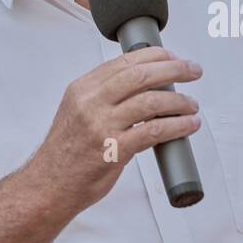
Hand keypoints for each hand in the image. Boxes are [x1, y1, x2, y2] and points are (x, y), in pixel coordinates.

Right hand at [27, 46, 202, 217]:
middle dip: (174, 69)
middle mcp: (90, 103)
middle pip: (141, 75)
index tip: (173, 57)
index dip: (155, 55)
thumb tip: (144, 86)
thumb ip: (105, 96)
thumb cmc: (67, 152)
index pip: (124, 61)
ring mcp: (101, 125)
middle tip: (193, 70)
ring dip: (180, 101)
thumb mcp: (78, 112)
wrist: (49, 186)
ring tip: (192, 105)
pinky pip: (155, 130)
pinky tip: (189, 125)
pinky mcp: (114, 149)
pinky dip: (178, 125)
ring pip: (151, 101)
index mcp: (82, 89)